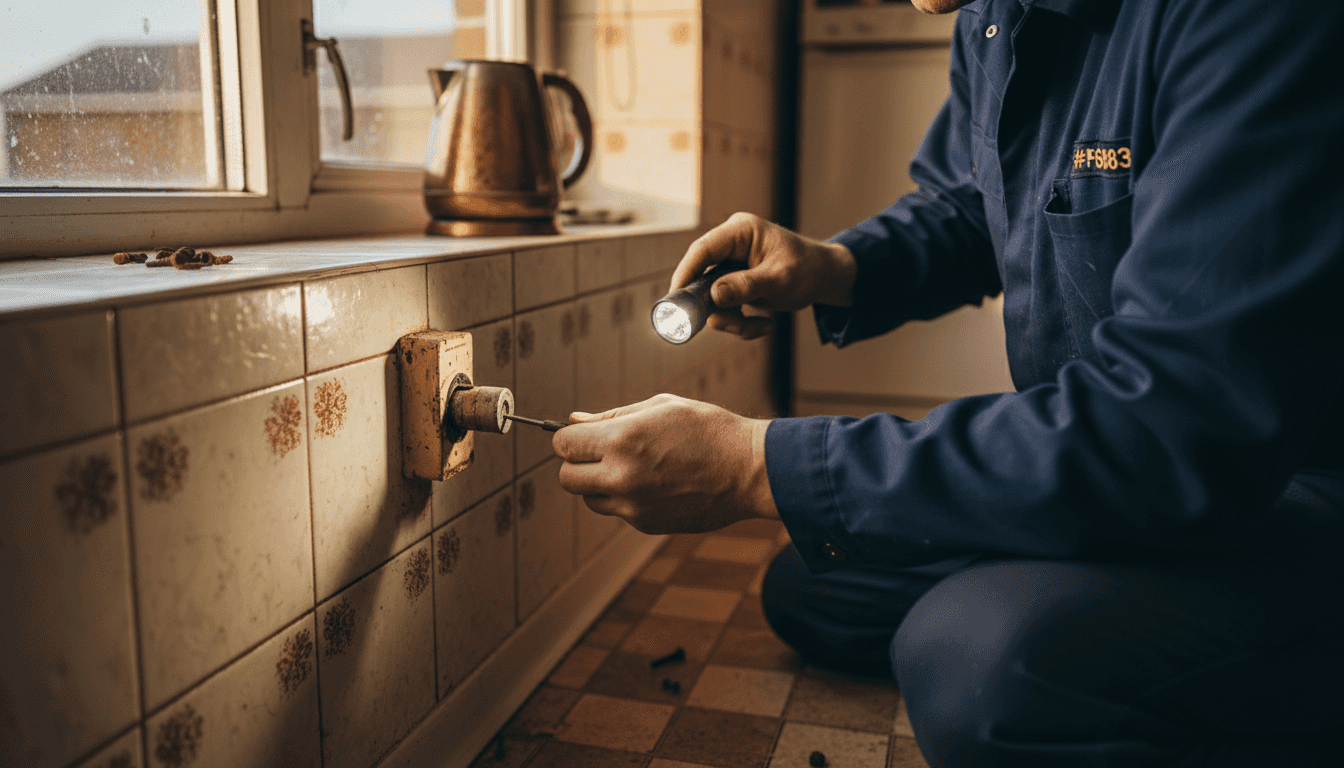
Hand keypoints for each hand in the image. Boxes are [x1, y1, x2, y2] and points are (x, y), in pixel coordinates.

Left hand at [552, 394, 777, 533]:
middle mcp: (622, 477)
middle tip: (599, 452)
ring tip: (632, 467)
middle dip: (577, 463)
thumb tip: (574, 420)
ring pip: (590, 499)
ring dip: (598, 483)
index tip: (581, 435)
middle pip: (567, 478)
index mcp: (622, 441)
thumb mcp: (660, 407)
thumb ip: (611, 416)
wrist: (748, 470)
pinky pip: (618, 511)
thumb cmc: (709, 429)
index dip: (569, 437)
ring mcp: (633, 506)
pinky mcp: (646, 524)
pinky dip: (625, 498)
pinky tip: (655, 482)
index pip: (563, 445)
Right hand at [672, 212, 856, 338]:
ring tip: (762, 326)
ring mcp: (731, 266)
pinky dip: (741, 324)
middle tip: (734, 325)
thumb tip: (714, 295)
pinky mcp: (734, 284)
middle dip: (718, 309)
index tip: (676, 301)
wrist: (827, 278)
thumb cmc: (809, 269)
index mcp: (740, 231)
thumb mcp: (780, 279)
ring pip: (712, 300)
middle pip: (702, 279)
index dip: (685, 274)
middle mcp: (731, 246)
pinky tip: (765, 325)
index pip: (702, 250)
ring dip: (733, 321)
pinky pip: (725, 309)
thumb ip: (747, 286)